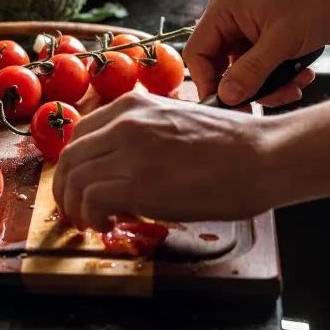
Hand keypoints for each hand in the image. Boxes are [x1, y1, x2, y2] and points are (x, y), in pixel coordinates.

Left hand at [52, 92, 276, 229]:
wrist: (262, 155)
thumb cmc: (233, 144)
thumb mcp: (177, 121)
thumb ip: (145, 133)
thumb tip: (126, 163)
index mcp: (134, 104)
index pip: (80, 134)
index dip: (76, 165)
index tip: (83, 184)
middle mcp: (125, 122)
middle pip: (69, 157)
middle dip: (67, 188)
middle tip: (79, 210)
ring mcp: (130, 151)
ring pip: (73, 178)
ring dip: (76, 206)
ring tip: (94, 222)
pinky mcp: (137, 183)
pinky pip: (90, 200)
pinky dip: (91, 217)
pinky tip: (108, 224)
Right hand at [185, 0, 329, 105]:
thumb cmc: (315, 0)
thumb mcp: (282, 40)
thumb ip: (251, 71)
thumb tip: (226, 96)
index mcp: (224, 10)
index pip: (197, 53)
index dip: (207, 82)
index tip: (226, 104)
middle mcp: (231, 21)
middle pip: (221, 68)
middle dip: (246, 89)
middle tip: (265, 102)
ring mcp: (249, 33)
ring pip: (244, 75)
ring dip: (269, 87)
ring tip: (294, 87)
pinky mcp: (266, 43)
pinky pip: (262, 72)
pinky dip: (280, 80)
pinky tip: (302, 76)